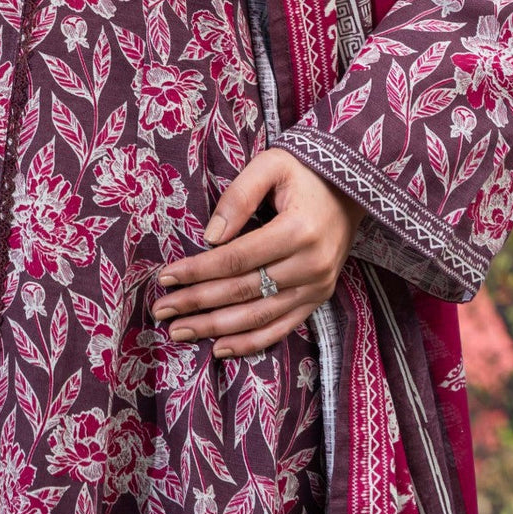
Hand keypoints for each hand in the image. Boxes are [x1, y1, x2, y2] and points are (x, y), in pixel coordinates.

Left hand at [151, 149, 363, 359]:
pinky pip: (282, 328)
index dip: (197, 271)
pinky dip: (250, 342)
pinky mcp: (319, 297)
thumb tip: (209, 237)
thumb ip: (238, 196)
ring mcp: (317, 286)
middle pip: (242, 291)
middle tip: (161, 310)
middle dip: (197, 303)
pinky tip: (219, 348)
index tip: (165, 278)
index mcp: (297, 230)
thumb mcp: (270, 166)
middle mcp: (310, 265)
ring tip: (179, 331)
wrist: (351, 188)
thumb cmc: (304, 172)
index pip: (235, 259)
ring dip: (215, 328)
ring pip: (258, 316)